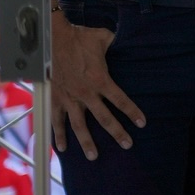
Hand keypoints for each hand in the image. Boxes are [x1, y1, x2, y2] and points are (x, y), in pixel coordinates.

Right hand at [50, 12, 145, 159]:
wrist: (53, 40)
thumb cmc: (80, 38)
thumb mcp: (104, 38)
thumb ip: (117, 43)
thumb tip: (129, 38)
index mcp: (101, 80)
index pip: (121, 100)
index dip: (132, 112)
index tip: (141, 124)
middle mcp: (86, 94)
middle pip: (104, 118)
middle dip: (117, 133)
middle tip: (127, 145)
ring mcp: (69, 99)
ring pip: (80, 126)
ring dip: (87, 142)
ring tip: (93, 156)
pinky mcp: (55, 100)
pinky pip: (57, 121)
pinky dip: (58, 135)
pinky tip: (62, 148)